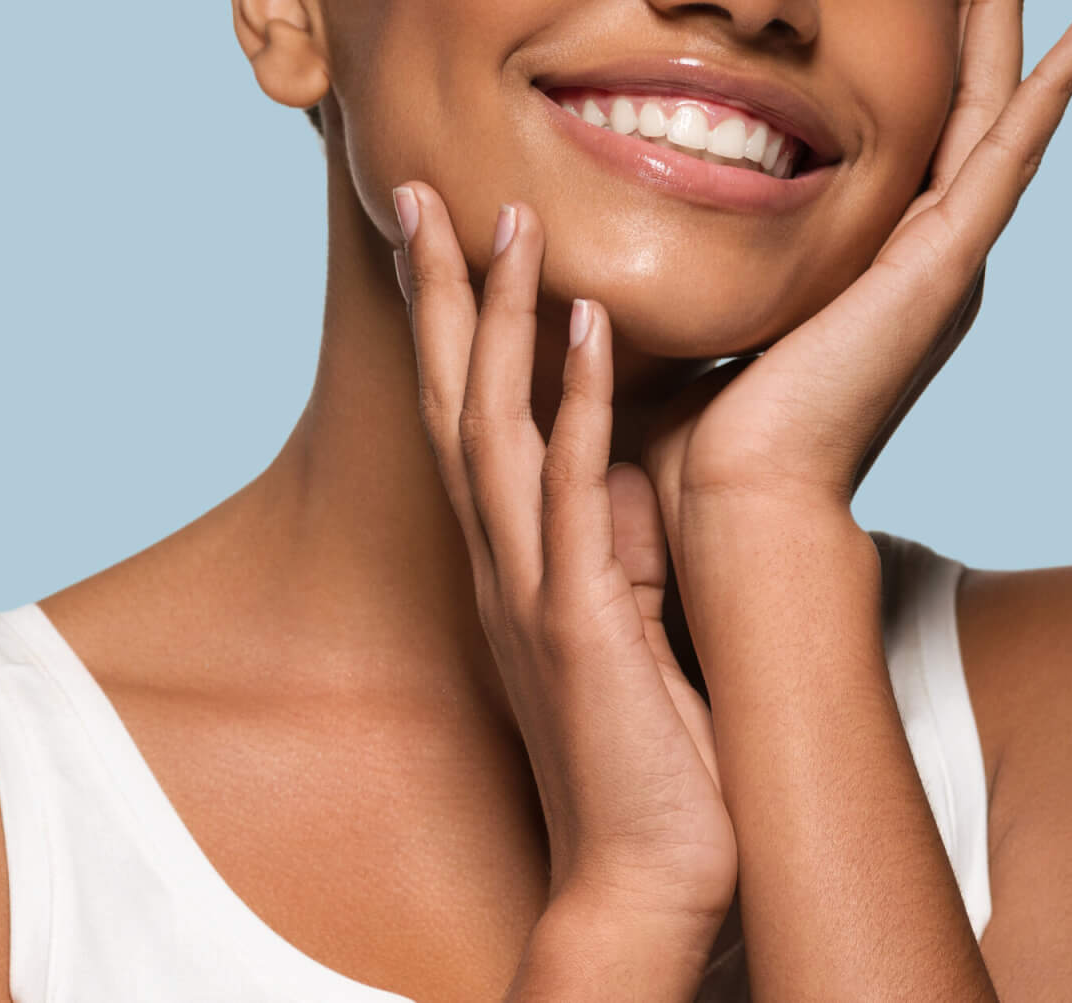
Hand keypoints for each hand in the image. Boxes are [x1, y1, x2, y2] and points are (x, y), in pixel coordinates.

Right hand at [391, 185, 737, 927]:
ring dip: (497, 323)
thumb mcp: (623, 629)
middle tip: (427, 193)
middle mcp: (504, 564)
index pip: (468, 420)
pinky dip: (574, 405)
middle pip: (454, 403)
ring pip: (495, 429)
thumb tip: (628, 467)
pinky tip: (588, 326)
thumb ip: (614, 546)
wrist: (645, 879)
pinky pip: (574, 493)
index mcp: (515, 563)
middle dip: (441, 298)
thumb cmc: (642, 760)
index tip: (447, 239)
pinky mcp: (579, 624)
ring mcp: (534, 590)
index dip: (452, 329)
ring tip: (507, 221)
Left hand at [641, 0, 1071, 523]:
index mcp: (874, 270)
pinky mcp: (947, 266)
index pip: (911, 135)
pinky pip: (1009, 154)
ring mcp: (944, 260)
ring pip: (993, 109)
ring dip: (1010, 16)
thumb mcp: (701, 312)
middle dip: (979, 10)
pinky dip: (1053, 89)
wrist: (734, 505)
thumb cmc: (701, 441)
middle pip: (963, 105)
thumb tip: (628, 203)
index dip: (926, 52)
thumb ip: (691, 261)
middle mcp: (924, 259)